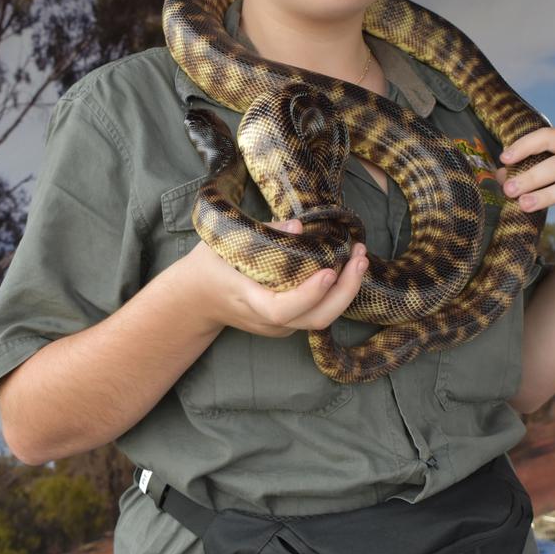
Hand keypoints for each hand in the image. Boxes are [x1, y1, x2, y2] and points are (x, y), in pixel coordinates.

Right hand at [184, 219, 368, 337]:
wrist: (194, 300)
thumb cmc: (208, 266)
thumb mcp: (224, 243)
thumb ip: (261, 234)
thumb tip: (298, 226)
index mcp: (249, 301)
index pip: (283, 309)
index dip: (309, 294)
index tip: (329, 271)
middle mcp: (268, 320)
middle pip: (315, 319)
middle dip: (345, 291)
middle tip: (360, 258)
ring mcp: (279, 326)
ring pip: (321, 319)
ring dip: (346, 291)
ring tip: (359, 258)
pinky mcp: (287, 323)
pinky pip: (316, 313)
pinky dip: (336, 293)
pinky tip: (345, 268)